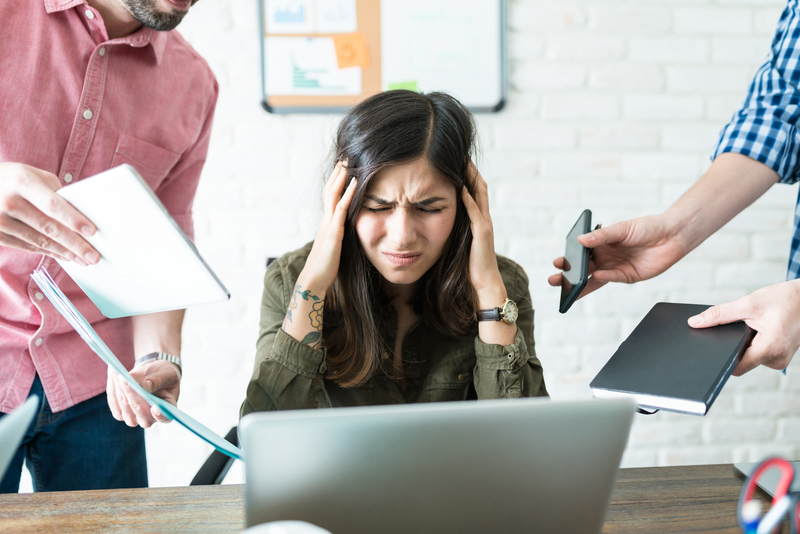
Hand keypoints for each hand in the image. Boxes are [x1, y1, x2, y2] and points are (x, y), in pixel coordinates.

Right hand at [0, 163, 98, 263]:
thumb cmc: (11, 178)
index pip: (52, 204)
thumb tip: (79, 214)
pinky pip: (28, 247)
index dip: (73, 220)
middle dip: (75, 244)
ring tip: (83, 259)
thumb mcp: (31, 175)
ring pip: (40, 241)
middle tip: (94, 256)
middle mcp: (8, 201)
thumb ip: (54, 191)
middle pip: (49, 228)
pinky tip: (64, 256)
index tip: (92, 232)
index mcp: (21, 182)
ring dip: (65, 252)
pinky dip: (49, 252)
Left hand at [106, 360, 180, 427]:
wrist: (152, 374)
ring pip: (123, 407)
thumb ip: (157, 380)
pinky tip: (113, 374)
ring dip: (118, 389)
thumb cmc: (163, 375)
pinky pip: (113, 402)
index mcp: (167, 410)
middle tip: (122, 377)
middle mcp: (150, 419)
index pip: (165, 417)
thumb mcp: (166, 374)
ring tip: (116, 371)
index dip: (160, 415)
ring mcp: (134, 418)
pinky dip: (112, 387)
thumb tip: (144, 385)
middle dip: (130, 393)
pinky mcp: (121, 413)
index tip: (155, 408)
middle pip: (139, 411)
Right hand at [296, 161, 356, 292]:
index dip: (336, 182)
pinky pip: (340, 209)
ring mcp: (328, 225)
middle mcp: (325, 220)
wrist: (314, 280)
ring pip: (332, 195)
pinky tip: (355, 182)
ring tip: (347, 162)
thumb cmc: (324, 268)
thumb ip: (338, 238)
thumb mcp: (333, 248)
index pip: (330, 197)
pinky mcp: (333, 232)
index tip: (343, 169)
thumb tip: (344, 235)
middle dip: (337, 174)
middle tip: (344, 157)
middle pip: (329, 190)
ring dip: (340, 177)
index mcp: (326, 224)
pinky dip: (348, 194)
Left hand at [461, 163, 504, 303]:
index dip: (467, 174)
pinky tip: (461, 189)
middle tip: (461, 153)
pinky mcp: (482, 235)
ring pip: (480, 195)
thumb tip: (433, 217)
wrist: (482, 285)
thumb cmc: (467, 267)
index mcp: (477, 220)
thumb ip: (451, 228)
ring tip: (463, 162)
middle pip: (479, 187)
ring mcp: (484, 226)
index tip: (456, 159)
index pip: (474, 191)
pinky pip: (476, 214)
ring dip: (471, 179)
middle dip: (470, 170)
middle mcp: (483, 218)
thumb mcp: (457, 241)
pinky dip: (469, 200)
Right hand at [547, 214, 687, 298]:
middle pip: (584, 269)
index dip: (569, 259)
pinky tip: (595, 276)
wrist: (672, 235)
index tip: (558, 262)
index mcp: (601, 244)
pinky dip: (603, 277)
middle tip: (555, 280)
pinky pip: (612, 278)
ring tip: (567, 290)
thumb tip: (580, 241)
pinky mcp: (628, 276)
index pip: (581, 254)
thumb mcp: (622, 228)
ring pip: (594, 279)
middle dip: (569, 276)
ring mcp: (616, 267)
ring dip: (581, 285)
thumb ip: (601, 236)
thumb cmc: (647, 227)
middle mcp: (607, 257)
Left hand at [688, 280, 799, 375]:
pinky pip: (757, 354)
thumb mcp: (749, 303)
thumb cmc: (785, 299)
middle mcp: (777, 360)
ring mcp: (779, 360)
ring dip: (741, 345)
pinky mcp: (779, 356)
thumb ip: (720, 314)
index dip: (719, 360)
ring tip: (746, 327)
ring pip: (749, 358)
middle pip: (741, 362)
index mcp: (771, 348)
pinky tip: (752, 330)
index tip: (705, 353)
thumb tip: (695, 322)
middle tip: (724, 332)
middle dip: (729, 348)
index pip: (736, 366)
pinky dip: (750, 343)